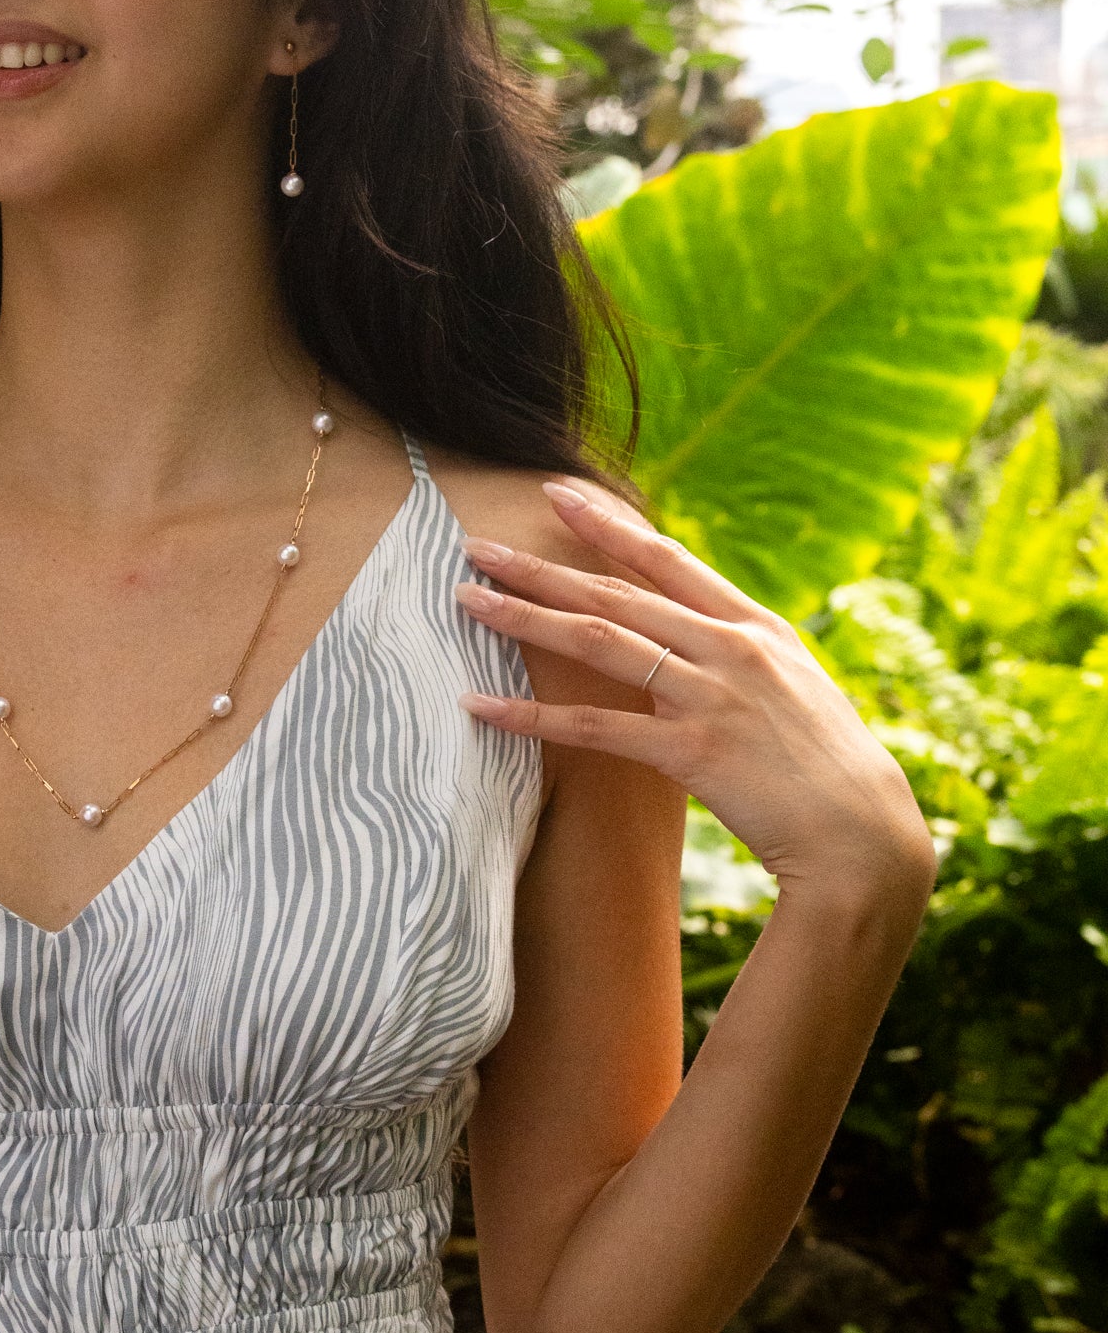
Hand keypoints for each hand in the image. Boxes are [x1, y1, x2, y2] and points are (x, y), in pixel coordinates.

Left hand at [453, 481, 936, 907]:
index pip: (667, 560)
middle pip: (615, 592)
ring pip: (597, 640)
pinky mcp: (691, 750)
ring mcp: (710, 695)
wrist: (867, 838)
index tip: (558, 494)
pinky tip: (481, 706)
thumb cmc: (830, 767)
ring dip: (524, 617)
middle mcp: (730, 648)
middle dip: (541, 565)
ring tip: (466, 599)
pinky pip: (593, 726)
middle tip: (477, 544)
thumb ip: (740, 656)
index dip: (608, 525)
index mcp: (755, 627)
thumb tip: (688, 639)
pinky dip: (531, 716)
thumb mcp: (794, 688)